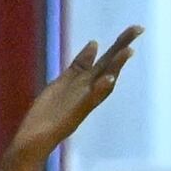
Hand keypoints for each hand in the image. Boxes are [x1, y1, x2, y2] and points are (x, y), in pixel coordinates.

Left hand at [7, 28, 140, 164]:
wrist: (32, 142)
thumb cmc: (47, 113)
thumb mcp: (64, 81)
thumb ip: (81, 64)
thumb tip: (95, 42)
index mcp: (84, 82)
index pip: (105, 59)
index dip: (119, 44)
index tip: (136, 28)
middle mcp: (87, 91)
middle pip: (107, 66)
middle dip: (122, 47)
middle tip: (138, 28)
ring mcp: (82, 103)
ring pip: (103, 83)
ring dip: (116, 67)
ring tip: (128, 51)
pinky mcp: (73, 116)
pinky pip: (88, 102)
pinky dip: (98, 91)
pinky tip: (107, 80)